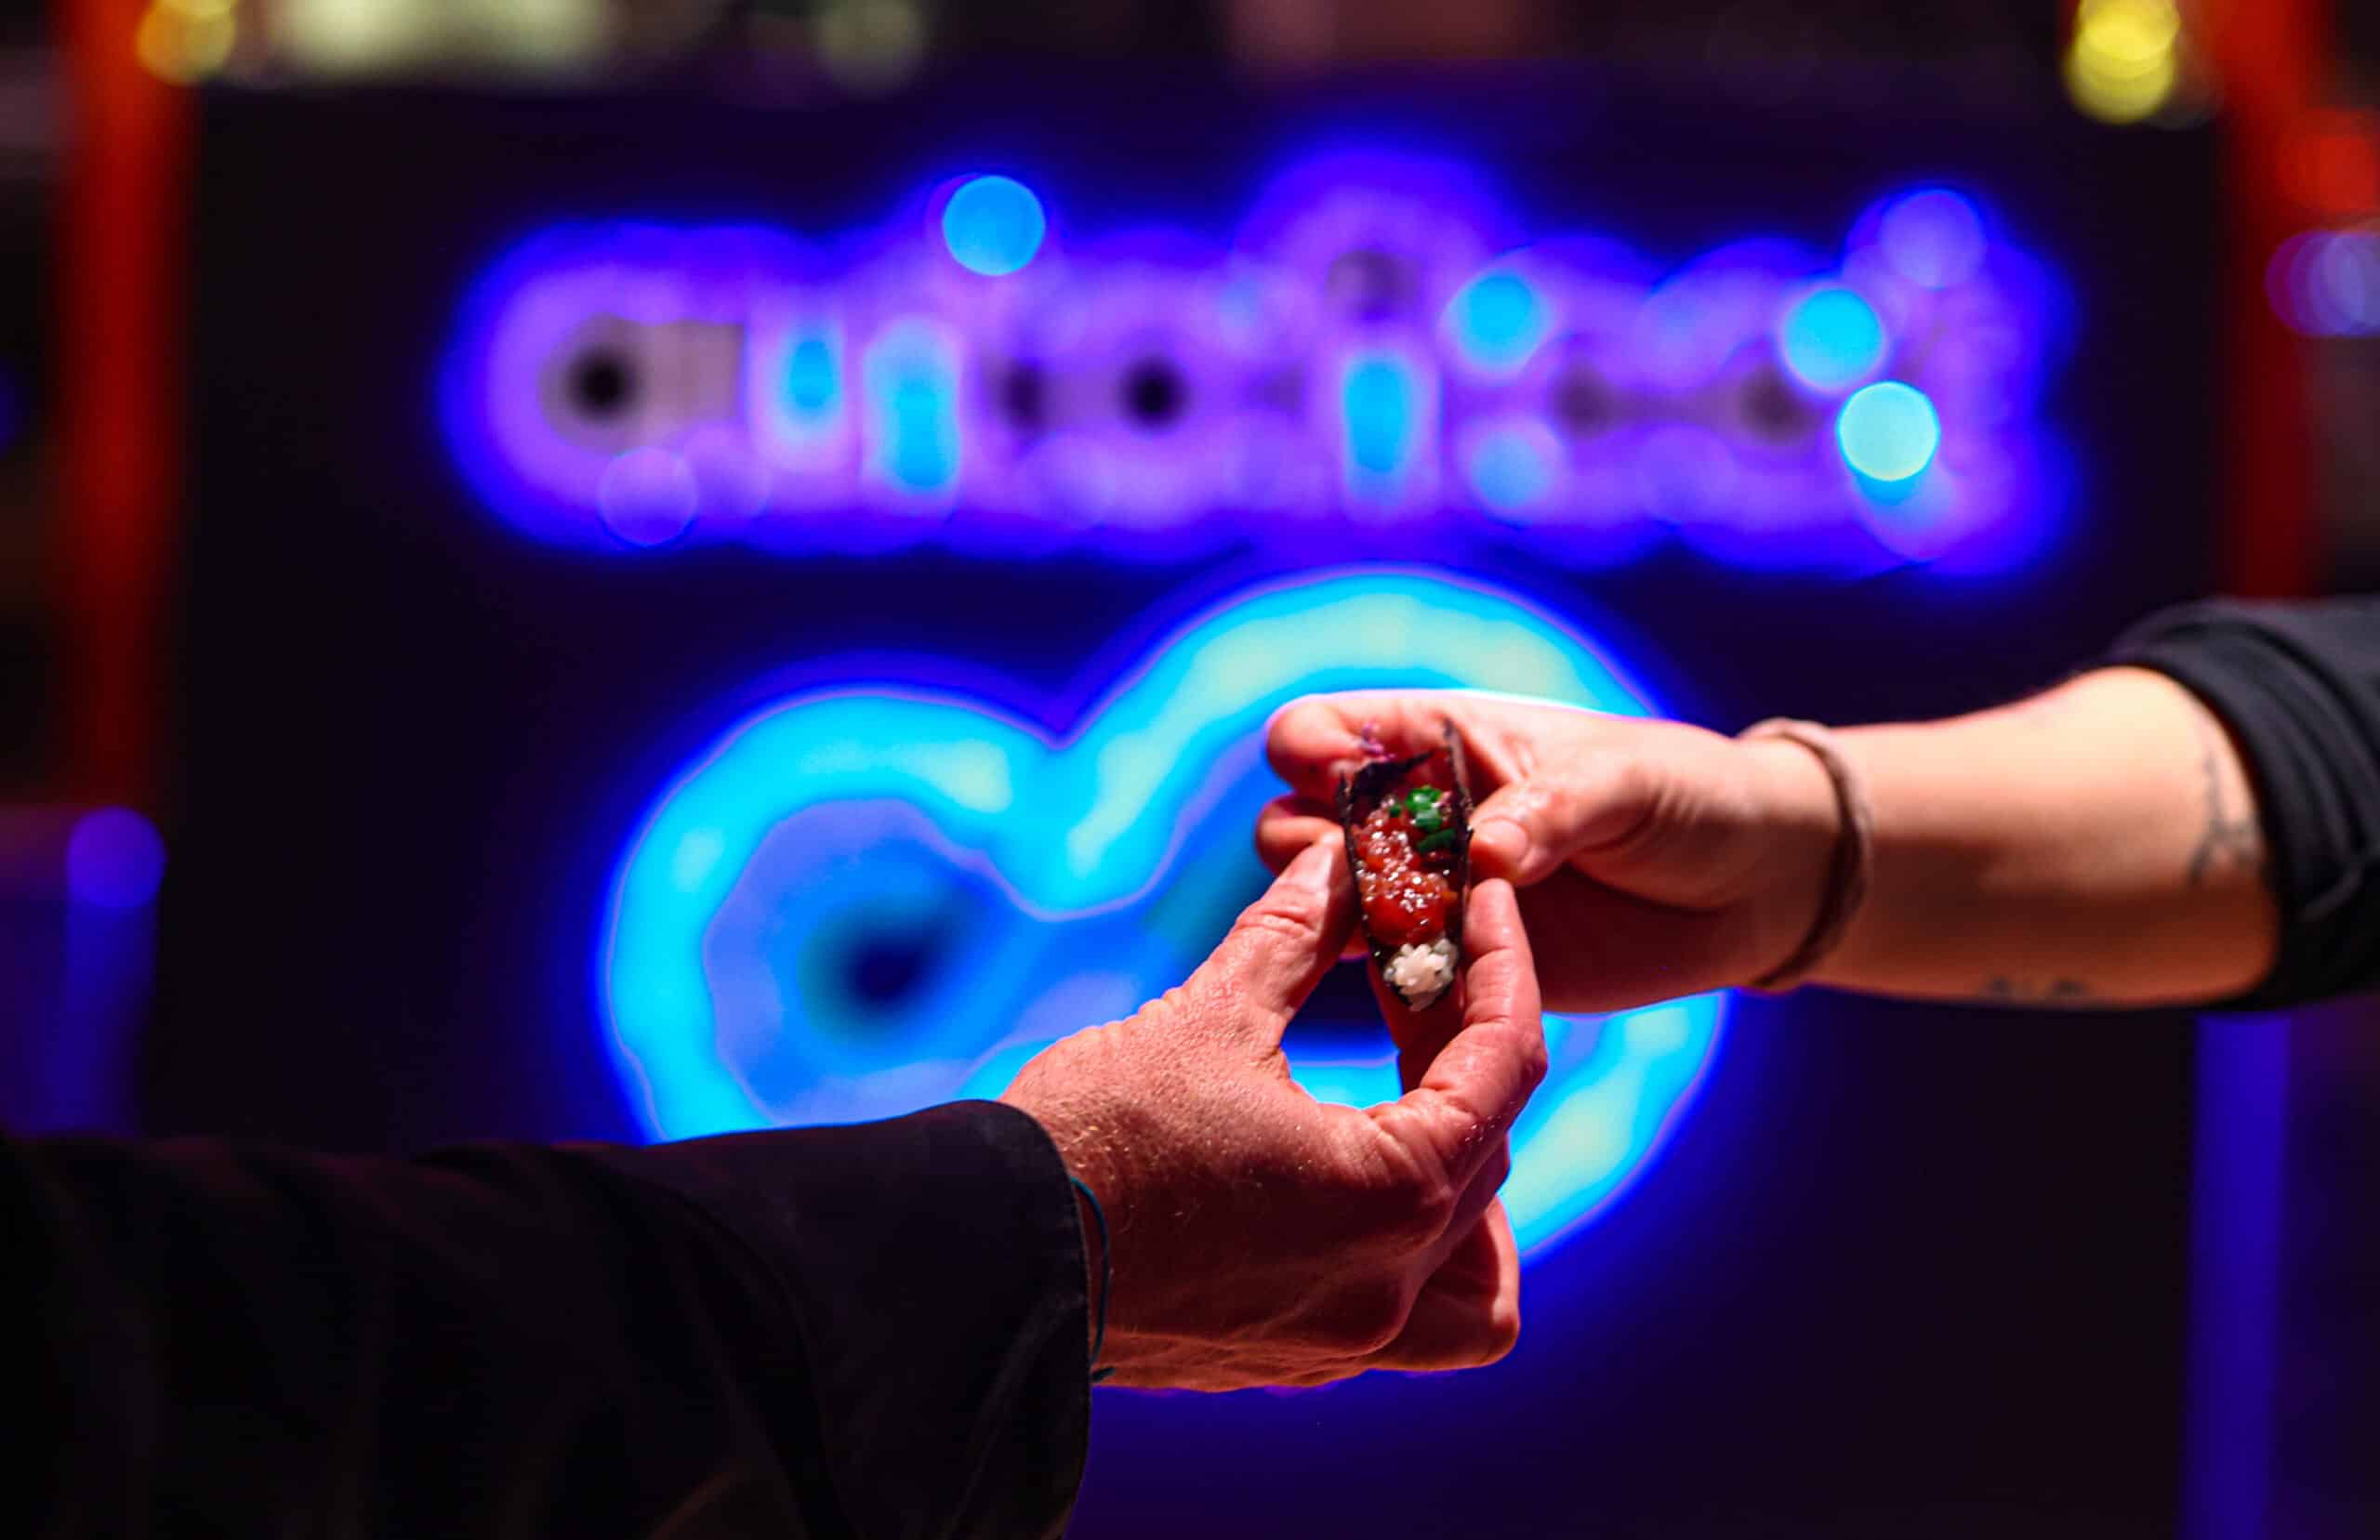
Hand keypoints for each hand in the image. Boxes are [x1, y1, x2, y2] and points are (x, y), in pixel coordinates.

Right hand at [1000, 840, 1546, 1390]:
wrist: (980, 1261)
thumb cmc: (1093, 1136)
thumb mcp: (1208, 1015)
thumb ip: (1294, 937)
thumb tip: (1338, 866)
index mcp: (1389, 1195)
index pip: (1504, 1069)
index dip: (1504, 967)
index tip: (1488, 903)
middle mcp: (1387, 1285)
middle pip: (1489, 1154)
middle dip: (1466, 1048)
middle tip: (1413, 970)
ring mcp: (1342, 1341)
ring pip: (1475, 1281)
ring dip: (1470, 1189)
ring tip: (1419, 1107)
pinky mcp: (1290, 1360)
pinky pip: (1406, 1324)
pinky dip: (1413, 1257)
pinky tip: (1357, 1186)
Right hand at [1256, 691, 1839, 1012]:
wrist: (1749, 887)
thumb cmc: (1685, 797)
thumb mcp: (1623, 782)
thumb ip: (1549, 810)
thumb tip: (1482, 854)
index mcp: (1439, 739)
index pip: (1325, 731)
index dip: (1312, 753)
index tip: (1341, 783)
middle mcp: (1414, 816)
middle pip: (1295, 823)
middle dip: (1313, 850)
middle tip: (1374, 876)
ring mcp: (1429, 894)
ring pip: (1327, 907)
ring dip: (1343, 921)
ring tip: (1408, 933)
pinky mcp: (1460, 966)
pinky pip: (1394, 977)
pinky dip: (1394, 983)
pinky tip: (1431, 986)